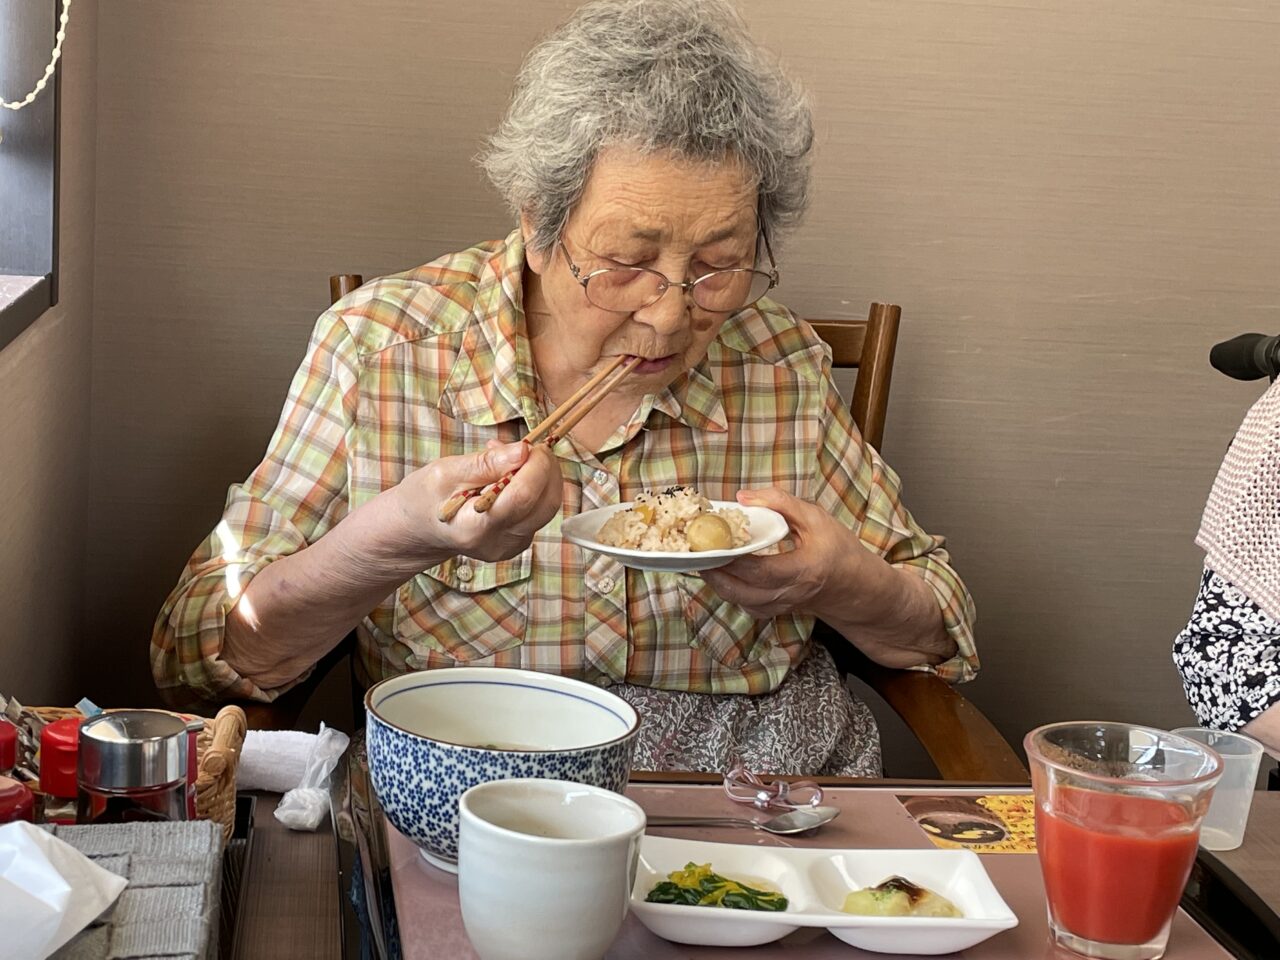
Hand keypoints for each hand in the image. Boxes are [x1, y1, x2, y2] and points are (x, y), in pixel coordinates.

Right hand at [391, 442, 562, 563]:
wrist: (416, 531)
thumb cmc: (424, 498)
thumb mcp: (445, 472)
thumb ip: (486, 463)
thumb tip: (523, 450)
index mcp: (476, 528)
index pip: (524, 496)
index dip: (535, 466)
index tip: (529, 444)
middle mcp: (500, 543)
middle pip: (546, 504)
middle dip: (546, 469)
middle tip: (527, 446)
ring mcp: (512, 546)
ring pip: (547, 506)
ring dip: (540, 476)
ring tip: (511, 458)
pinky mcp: (519, 542)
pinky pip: (538, 511)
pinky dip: (533, 487)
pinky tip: (509, 476)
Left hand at [701, 488, 874, 619]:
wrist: (853, 584)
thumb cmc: (837, 549)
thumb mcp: (815, 517)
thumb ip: (780, 503)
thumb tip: (742, 497)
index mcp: (804, 569)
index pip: (761, 570)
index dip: (733, 559)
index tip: (713, 542)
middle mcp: (791, 593)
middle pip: (743, 592)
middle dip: (715, 573)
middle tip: (696, 552)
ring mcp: (782, 606)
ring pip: (741, 602)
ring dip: (718, 583)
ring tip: (703, 560)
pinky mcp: (774, 610)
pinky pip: (746, 606)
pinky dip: (729, 592)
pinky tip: (721, 573)